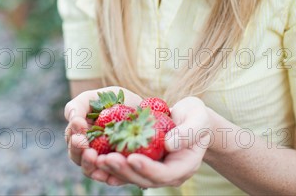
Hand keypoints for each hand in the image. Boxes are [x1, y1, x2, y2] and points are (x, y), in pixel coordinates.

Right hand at [64, 85, 141, 182]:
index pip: (71, 138)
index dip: (74, 132)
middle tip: (83, 143)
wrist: (140, 107)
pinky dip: (109, 177)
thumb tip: (72, 118)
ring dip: (89, 165)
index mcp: (81, 135)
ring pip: (91, 170)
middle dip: (79, 150)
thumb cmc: (115, 100)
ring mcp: (104, 161)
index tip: (79, 123)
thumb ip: (79, 105)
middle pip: (77, 157)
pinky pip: (113, 178)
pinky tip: (109, 175)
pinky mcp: (121, 168)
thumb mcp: (96, 97)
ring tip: (94, 156)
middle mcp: (89, 151)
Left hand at [95, 96, 211, 187]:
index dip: (147, 168)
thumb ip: (187, 133)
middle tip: (106, 159)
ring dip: (113, 169)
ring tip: (96, 159)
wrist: (190, 119)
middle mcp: (167, 174)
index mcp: (183, 167)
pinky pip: (126, 167)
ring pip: (132, 176)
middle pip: (143, 178)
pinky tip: (96, 159)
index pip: (164, 174)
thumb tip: (169, 144)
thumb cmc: (197, 118)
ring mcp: (154, 170)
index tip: (132, 158)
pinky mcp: (143, 162)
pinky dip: (111, 165)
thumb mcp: (198, 120)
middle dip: (124, 170)